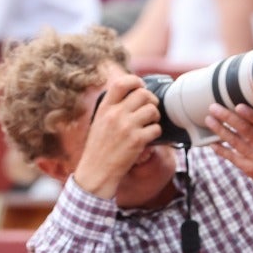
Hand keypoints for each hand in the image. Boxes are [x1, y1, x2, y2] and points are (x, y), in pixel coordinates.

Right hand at [71, 74, 162, 197]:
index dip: (136, 81)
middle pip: (143, 94)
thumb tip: (134, 94)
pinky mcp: (137, 141)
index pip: (121, 83)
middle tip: (150, 109)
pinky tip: (149, 137)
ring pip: (153, 110)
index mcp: (104, 108)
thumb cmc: (99, 147)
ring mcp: (126, 127)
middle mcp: (115, 115)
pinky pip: (156, 128)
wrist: (96, 171)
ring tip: (150, 123)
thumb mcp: (99, 121)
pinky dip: (156, 132)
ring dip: (156, 116)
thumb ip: (113, 107)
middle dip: (151, 100)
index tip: (141, 86)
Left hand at [204, 104, 252, 211]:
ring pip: (235, 142)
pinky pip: (232, 157)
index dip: (250, 114)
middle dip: (227, 117)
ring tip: (209, 120)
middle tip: (214, 108)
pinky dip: (221, 149)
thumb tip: (250, 108)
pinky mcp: (250, 170)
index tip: (238, 106)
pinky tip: (212, 143)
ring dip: (220, 130)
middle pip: (245, 130)